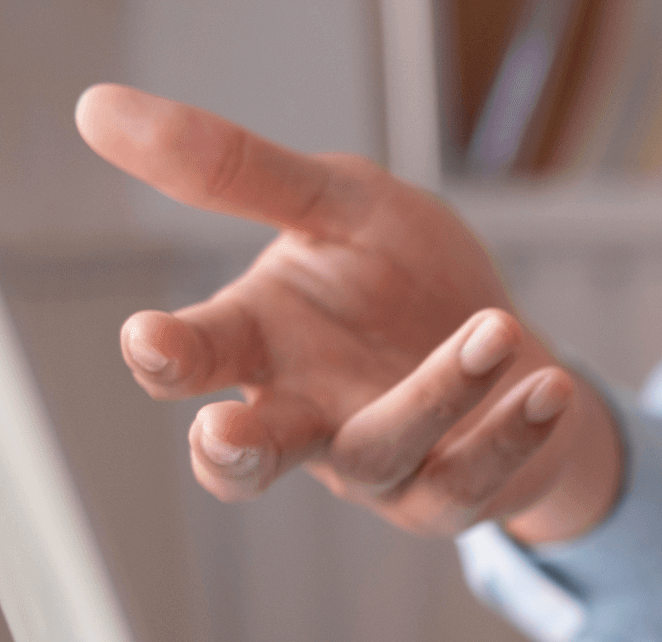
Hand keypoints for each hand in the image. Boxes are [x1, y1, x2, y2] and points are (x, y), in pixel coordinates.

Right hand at [74, 85, 620, 540]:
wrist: (505, 344)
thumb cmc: (404, 278)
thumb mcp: (337, 205)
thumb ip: (243, 172)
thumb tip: (100, 109)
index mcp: (262, 348)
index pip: (197, 358)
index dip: (169, 356)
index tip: (150, 341)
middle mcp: (306, 418)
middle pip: (251, 457)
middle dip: (231, 449)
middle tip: (219, 435)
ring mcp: (376, 470)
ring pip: (381, 451)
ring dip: (436, 395)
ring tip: (495, 331)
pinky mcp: (446, 498)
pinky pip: (471, 477)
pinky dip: (510, 433)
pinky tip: (548, 385)